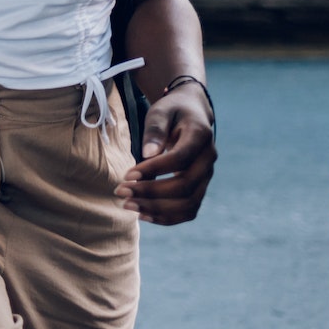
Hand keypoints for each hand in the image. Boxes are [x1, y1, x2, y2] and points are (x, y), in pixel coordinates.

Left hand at [116, 83, 215, 224]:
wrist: (191, 114)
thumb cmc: (172, 112)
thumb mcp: (161, 111)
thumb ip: (155, 129)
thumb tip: (147, 154)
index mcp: (201, 136)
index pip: (180, 159)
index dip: (154, 170)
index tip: (127, 175)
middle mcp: (208, 159)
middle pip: (185, 187)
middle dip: (150, 193)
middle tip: (120, 191)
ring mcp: (207, 176)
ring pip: (188, 204)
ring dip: (157, 210)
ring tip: (127, 205)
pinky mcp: (200, 188)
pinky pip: (188, 211)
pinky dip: (167, 217)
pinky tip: (142, 214)